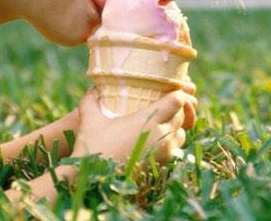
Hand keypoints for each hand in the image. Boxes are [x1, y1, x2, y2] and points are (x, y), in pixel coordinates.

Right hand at [71, 87, 197, 163]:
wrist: (95, 182)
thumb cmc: (93, 148)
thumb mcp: (90, 120)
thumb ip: (91, 100)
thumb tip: (93, 88)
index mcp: (149, 120)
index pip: (178, 101)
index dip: (177, 94)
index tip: (169, 91)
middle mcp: (162, 136)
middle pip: (181, 116)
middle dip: (174, 110)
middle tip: (160, 106)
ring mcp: (164, 153)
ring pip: (180, 134)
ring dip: (173, 127)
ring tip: (157, 124)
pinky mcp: (163, 167)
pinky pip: (175, 150)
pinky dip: (169, 143)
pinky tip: (153, 142)